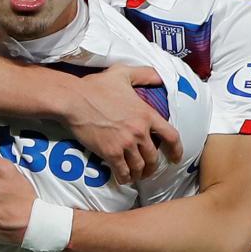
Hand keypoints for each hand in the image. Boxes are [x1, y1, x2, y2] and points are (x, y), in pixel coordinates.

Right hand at [62, 65, 181, 184]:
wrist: (74, 100)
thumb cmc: (96, 86)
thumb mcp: (123, 73)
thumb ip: (144, 74)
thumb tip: (160, 77)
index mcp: (146, 114)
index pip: (171, 136)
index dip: (176, 150)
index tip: (175, 158)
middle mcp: (139, 131)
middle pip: (154, 156)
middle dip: (152, 166)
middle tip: (148, 169)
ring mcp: (125, 143)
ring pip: (139, 166)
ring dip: (139, 173)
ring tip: (136, 175)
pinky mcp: (110, 153)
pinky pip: (123, 171)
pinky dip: (125, 177)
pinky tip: (123, 178)